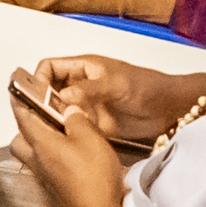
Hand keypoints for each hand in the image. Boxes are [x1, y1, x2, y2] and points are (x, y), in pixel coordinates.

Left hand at [8, 91, 127, 206]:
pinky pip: (44, 165)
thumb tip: (70, 110)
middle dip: (25, 122)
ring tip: (56, 131)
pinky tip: (68, 153)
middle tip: (39, 111)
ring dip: (38, 140)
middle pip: (20, 137)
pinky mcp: (56, 186)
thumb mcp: (89, 137)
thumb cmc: (92, 180)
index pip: (22, 114)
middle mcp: (38, 160)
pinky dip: (50, 155)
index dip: (19, 98)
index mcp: (41, 143)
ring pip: (30, 152)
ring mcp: (45, 175)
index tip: (16, 86)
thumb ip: (77, 119)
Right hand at [36, 55, 205, 143]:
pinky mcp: (92, 124)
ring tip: (47, 129)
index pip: (49, 67)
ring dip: (50, 119)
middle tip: (35, 116)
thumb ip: (89, 89)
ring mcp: (85, 106)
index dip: (39, 78)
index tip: (37, 96)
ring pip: (57, 110)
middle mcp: (80, 86)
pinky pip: (70, 127)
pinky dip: (64, 132)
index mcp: (83, 68)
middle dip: (40, 102)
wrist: (170, 110)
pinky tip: (62, 139)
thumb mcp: (116, 83)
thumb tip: (63, 96)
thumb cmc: (147, 87)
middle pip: (49, 90)